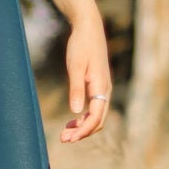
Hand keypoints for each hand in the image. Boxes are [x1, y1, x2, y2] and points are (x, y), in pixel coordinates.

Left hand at [59, 10, 111, 142]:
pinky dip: (84, 118)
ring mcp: (102, 89)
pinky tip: (72, 120)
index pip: (95, 117)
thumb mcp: (76, 66)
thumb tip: (76, 111)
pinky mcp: (97, 86)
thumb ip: (76, 88)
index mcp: (101, 87)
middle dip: (82, 133)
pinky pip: (94, 108)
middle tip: (63, 139)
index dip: (83, 131)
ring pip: (96, 116)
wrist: (89, 29)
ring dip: (82, 127)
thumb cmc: (81, 45)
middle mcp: (105, 91)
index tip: (69, 138)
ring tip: (65, 133)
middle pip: (98, 121)